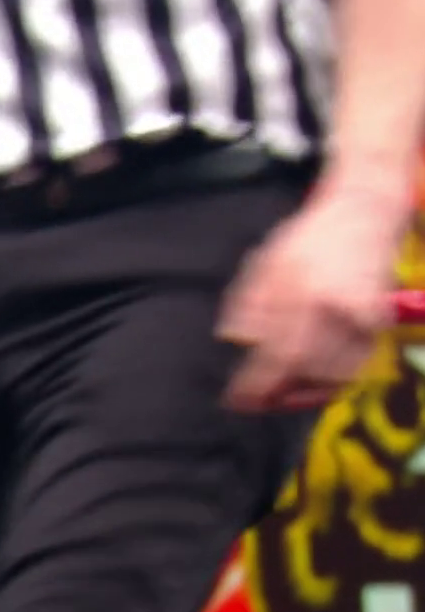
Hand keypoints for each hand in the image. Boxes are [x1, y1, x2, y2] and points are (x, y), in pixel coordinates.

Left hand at [217, 184, 407, 411]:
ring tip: (287, 393)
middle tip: (260, 401)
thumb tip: (233, 340)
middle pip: (303, 366)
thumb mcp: (266, 261)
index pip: (273, 350)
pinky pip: (358, 360)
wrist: (363, 210)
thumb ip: (248, 302)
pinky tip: (318, 379)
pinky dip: (338, 377)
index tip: (235, 401)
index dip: (254, 383)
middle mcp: (328, 303)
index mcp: (295, 288)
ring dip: (308, 390)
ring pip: (334, 371)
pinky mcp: (378, 316)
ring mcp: (357, 311)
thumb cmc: (308, 239)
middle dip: (279, 392)